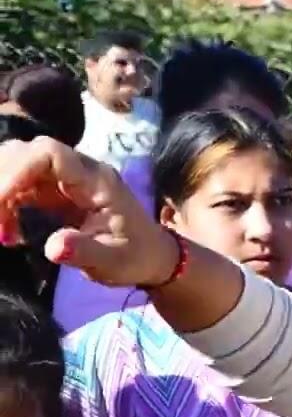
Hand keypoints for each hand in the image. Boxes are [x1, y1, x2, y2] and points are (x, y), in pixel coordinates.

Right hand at [0, 137, 175, 286]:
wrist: (151, 255)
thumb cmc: (135, 256)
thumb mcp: (113, 262)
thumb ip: (84, 253)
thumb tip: (54, 247)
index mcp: (98, 181)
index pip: (51, 154)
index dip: (18, 168)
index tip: (0, 198)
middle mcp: (80, 171)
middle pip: (28, 153)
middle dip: (3, 180)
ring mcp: (67, 179)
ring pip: (20, 165)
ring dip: (2, 192)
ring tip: (3, 231)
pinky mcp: (56, 191)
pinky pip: (21, 184)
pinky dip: (6, 202)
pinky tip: (9, 232)